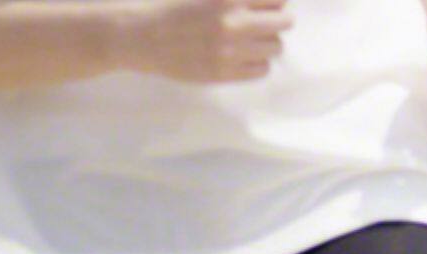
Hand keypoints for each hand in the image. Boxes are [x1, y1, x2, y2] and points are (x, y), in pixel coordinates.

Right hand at [113, 0, 293, 83]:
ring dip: (268, 41)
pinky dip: (258, 61)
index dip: (276, 0)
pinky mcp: (225, 73)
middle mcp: (235, 23)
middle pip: (284, 22)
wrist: (142, 34)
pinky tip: (243, 55)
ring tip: (251, 39)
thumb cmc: (171, 4)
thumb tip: (271, 1)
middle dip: (278, 19)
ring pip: (276, 48)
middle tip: (265, 21)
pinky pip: (262, 69)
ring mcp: (231, 51)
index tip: (269, 4)